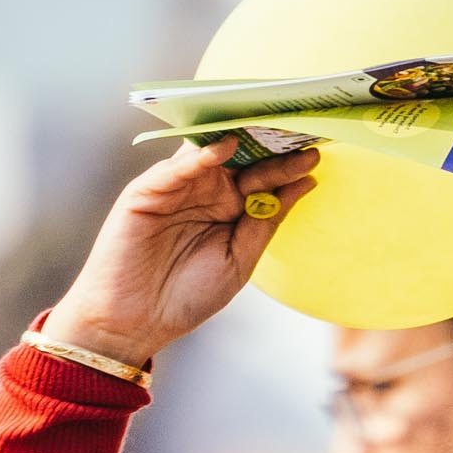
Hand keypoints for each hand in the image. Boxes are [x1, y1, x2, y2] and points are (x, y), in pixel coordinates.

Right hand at [46, 136, 319, 365]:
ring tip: (271, 129)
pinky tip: (227, 148)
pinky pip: (176, 169)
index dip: (287, 165)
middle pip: (240, 160)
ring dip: (241, 142)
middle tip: (300, 131)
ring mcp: (175, 189)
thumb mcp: (240, 259)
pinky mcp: (145, 192)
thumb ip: (266, 220)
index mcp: (228, 208)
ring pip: (210, 156)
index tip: (317, 153)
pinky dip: (201, 157)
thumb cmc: (186, 295)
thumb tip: (304, 183)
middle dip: (268, 146)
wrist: (135, 323)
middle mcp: (204, 192)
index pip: (262, 177)